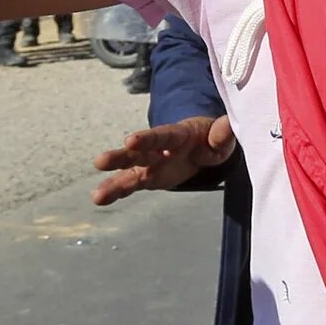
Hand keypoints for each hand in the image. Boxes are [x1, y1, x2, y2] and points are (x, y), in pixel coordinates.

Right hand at [90, 116, 237, 203]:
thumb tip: (228, 124)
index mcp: (178, 135)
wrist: (200, 144)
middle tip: (100, 161)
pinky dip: (117, 192)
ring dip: (113, 181)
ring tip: (97, 196)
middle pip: (139, 152)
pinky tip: (99, 199)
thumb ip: (221, 135)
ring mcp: (151, 163)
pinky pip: (131, 184)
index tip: (130, 141)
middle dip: (121, 156)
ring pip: (130, 170)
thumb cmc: (211, 140)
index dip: (147, 138)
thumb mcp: (220, 138)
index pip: (162, 136)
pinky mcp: (148, 176)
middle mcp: (159, 148)